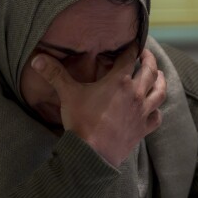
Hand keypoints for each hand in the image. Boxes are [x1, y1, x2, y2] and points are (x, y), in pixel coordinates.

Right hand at [31, 45, 165, 166]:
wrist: (92, 154)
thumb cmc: (81, 122)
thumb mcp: (67, 94)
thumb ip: (54, 74)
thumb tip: (37, 58)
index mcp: (119, 81)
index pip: (130, 57)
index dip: (133, 48)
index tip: (135, 43)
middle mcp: (135, 93)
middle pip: (150, 71)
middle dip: (150, 60)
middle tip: (147, 55)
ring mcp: (141, 112)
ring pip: (160, 92)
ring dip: (161, 81)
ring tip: (159, 75)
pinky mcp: (143, 129)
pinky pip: (157, 117)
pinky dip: (157, 111)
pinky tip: (154, 110)